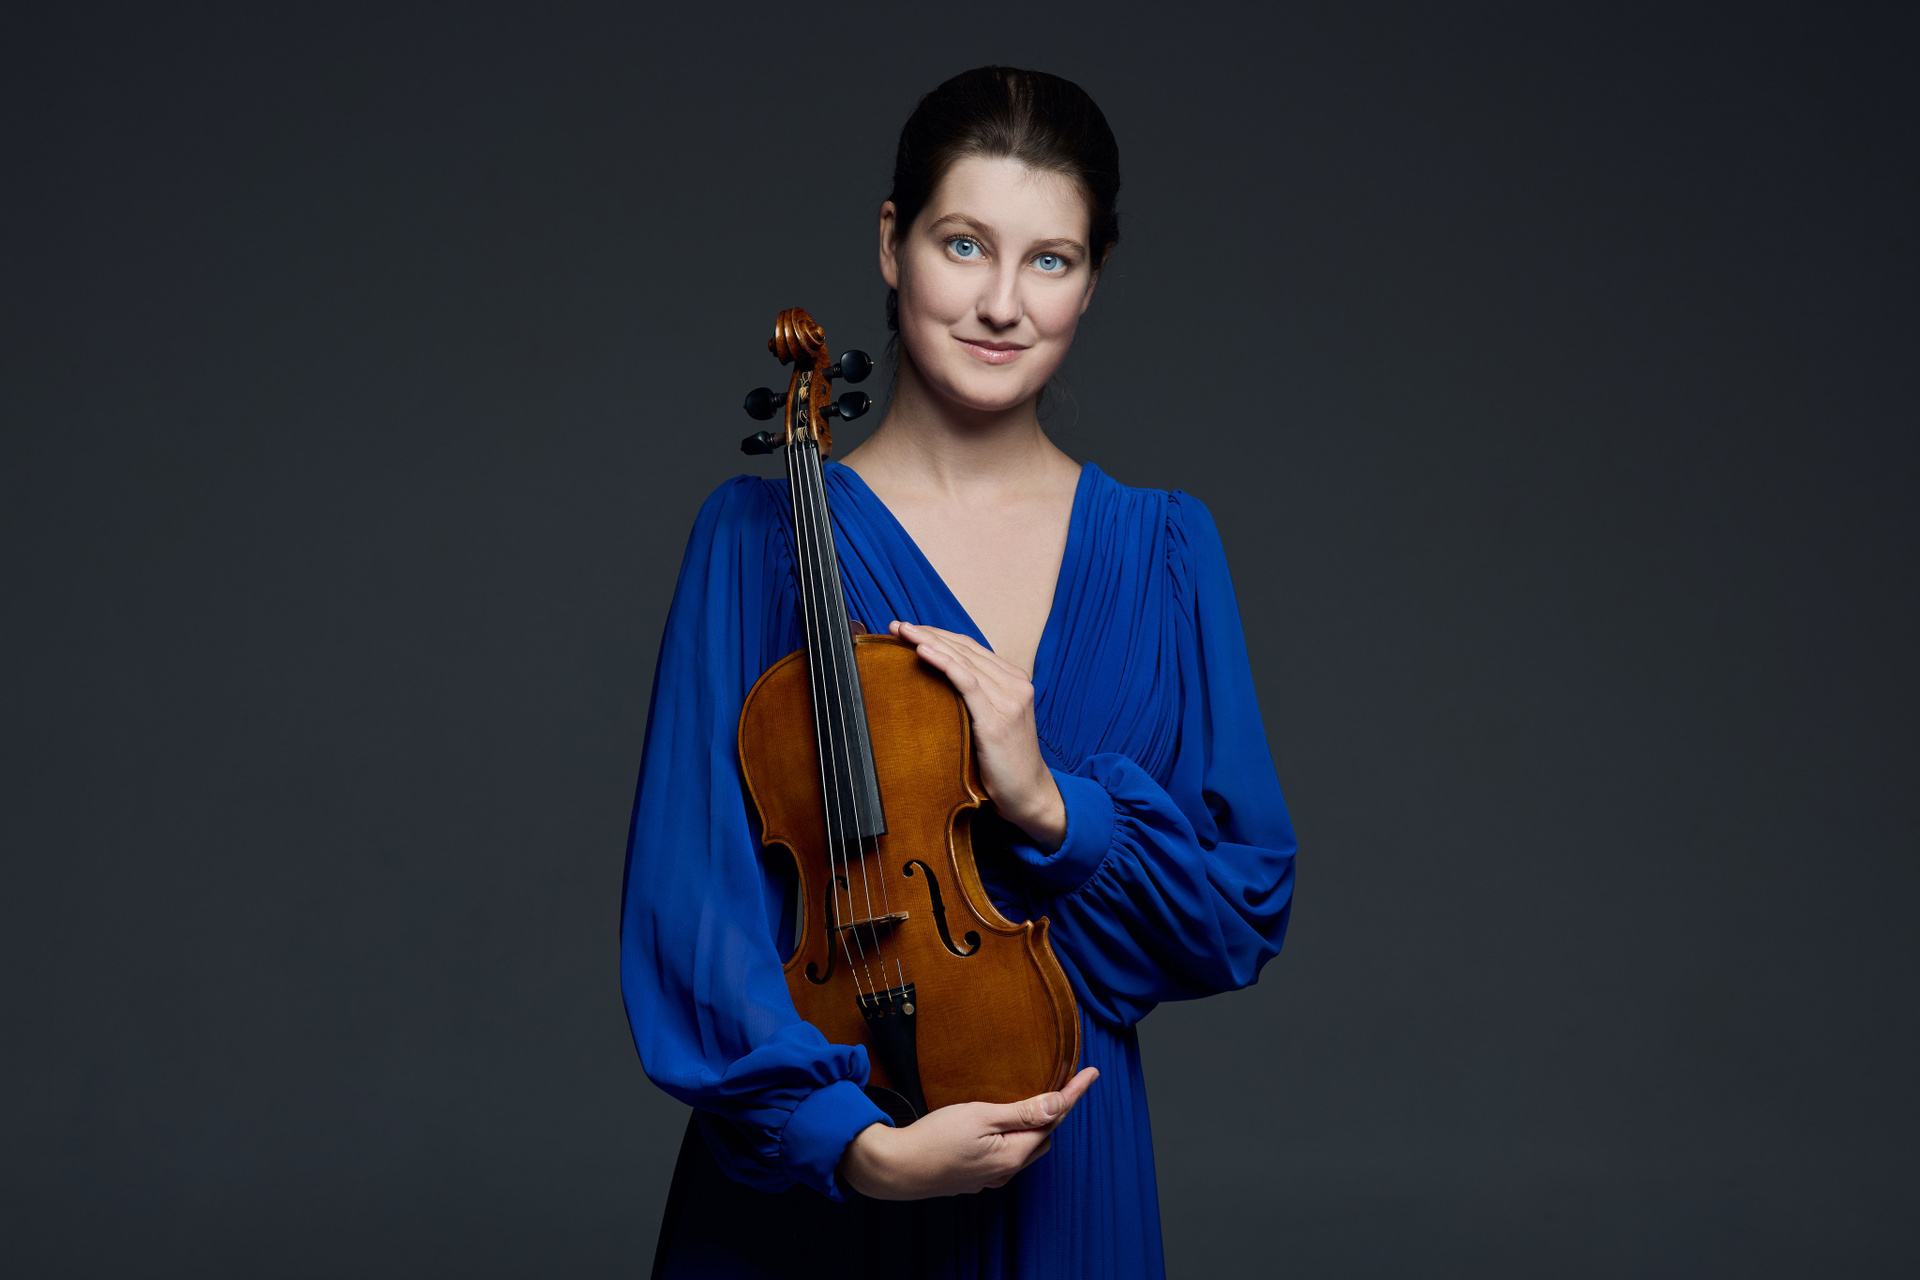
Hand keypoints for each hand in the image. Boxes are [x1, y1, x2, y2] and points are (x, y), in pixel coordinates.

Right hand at [838, 1067, 1099, 1198]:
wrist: (894, 1168)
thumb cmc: (933, 1138)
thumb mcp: (980, 1116)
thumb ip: (1021, 1112)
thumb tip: (1057, 1105)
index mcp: (1011, 1154)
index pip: (1053, 1120)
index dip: (1072, 1095)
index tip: (1091, 1074)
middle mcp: (1005, 1170)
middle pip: (1042, 1138)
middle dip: (1053, 1114)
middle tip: (1059, 1084)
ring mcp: (988, 1177)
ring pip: (1023, 1149)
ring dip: (1031, 1128)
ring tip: (1029, 1103)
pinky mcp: (973, 1178)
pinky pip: (1005, 1157)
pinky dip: (1011, 1139)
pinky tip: (999, 1127)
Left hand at [889, 621, 1066, 849]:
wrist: (1028, 794)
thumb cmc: (1004, 762)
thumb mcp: (991, 722)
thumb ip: (975, 699)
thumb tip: (937, 685)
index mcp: (1014, 681)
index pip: (971, 649)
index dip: (939, 635)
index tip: (909, 629)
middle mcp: (1015, 685)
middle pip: (965, 649)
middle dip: (928, 633)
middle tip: (897, 625)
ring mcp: (1009, 701)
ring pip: (964, 660)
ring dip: (929, 642)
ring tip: (902, 632)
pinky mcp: (997, 719)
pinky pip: (967, 682)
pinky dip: (944, 663)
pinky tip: (923, 651)